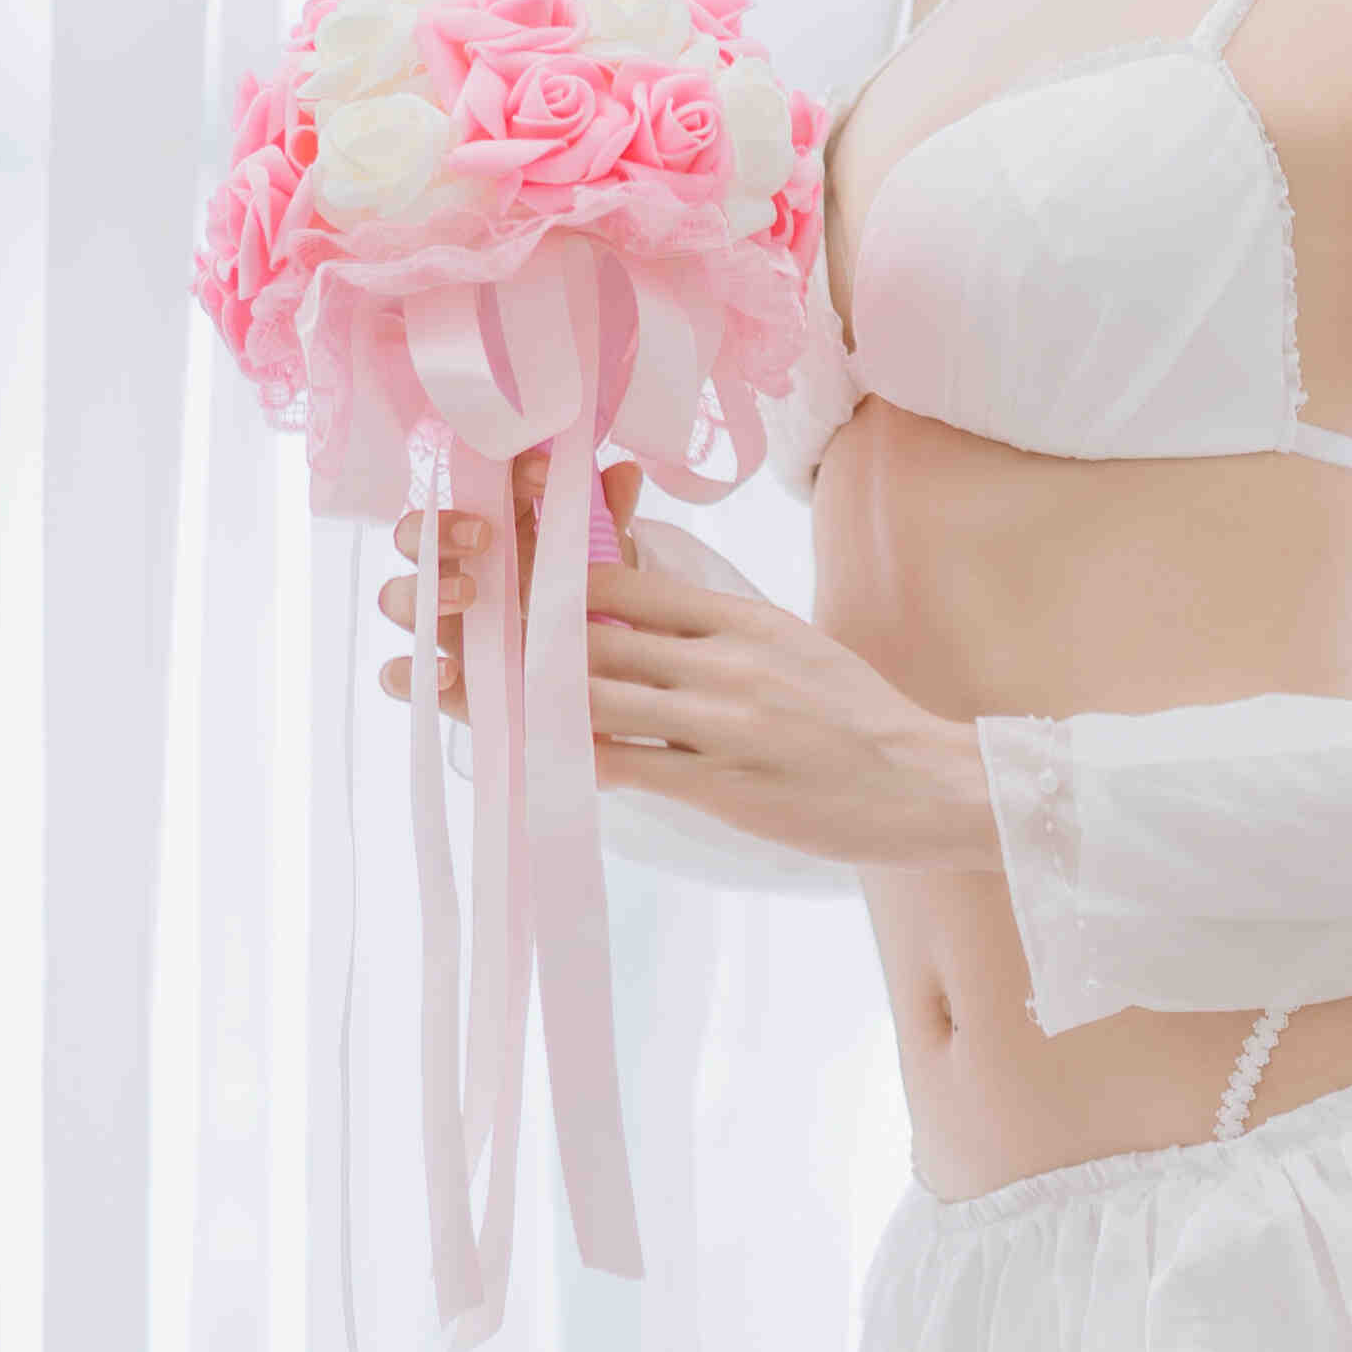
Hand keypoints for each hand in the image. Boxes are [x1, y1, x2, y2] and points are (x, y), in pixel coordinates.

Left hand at [377, 450, 999, 872]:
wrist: (930, 783)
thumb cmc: (854, 719)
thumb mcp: (784, 643)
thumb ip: (707, 623)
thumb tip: (628, 598)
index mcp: (735, 614)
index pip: (617, 580)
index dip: (537, 574)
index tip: (474, 568)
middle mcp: (722, 656)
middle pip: (588, 630)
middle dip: (500, 624)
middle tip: (421, 614)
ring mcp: (723, 718)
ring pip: (592, 693)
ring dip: (509, 692)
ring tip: (439, 685)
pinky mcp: (725, 780)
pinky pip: (627, 763)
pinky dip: (564, 756)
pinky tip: (514, 754)